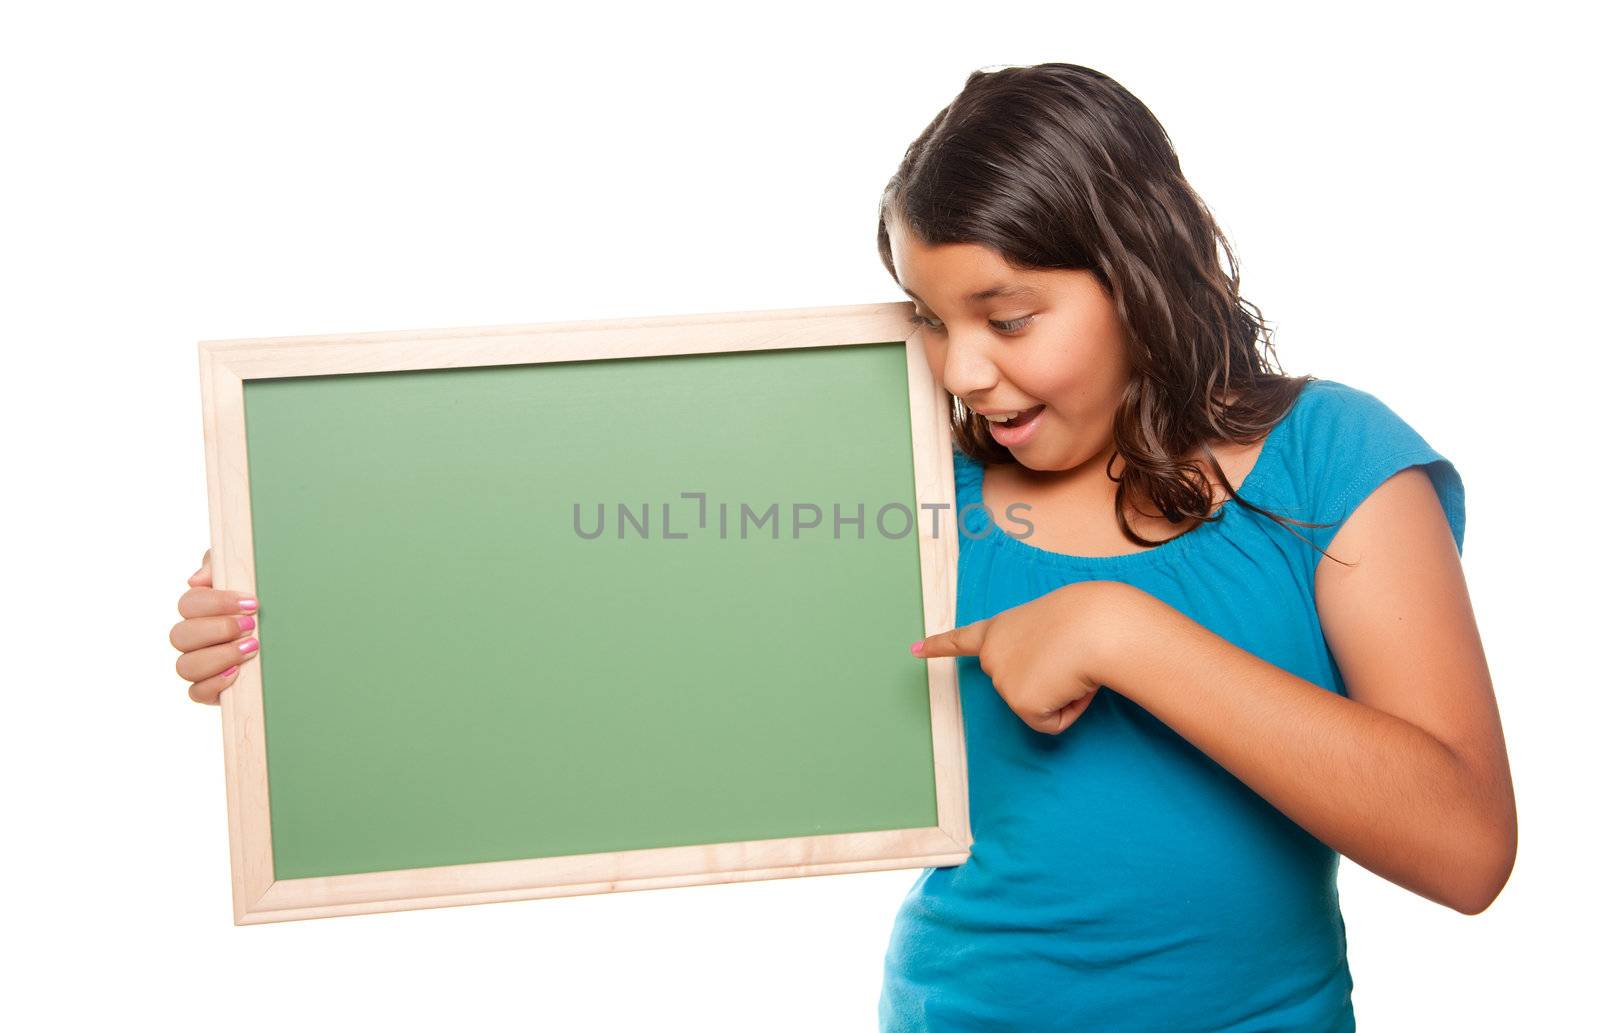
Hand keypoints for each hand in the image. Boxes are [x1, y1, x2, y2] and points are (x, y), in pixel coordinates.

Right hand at [169, 548, 260, 704]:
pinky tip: (238, 673)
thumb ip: (220, 567)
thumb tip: (196, 580)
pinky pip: (196, 693)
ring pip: (185, 666)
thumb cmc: (260, 604)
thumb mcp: (247, 576)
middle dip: (219, 630)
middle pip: (180, 635)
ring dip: (219, 656)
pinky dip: (214, 683)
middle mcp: (192, 638)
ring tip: (252, 648)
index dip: (217, 603)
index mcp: (198, 609)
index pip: (189, 604)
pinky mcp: (209, 689)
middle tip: (252, 626)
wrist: (290, 638)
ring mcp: (198, 664)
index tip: (252, 603)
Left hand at [913, 580, 1131, 734]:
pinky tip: (1073, 684)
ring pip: (1040, 707)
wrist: (1095, 626)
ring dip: (1063, 692)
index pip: (963, 639)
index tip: (914, 650)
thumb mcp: (1054, 625)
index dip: (939, 645)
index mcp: (999, 629)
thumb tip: (1054, 681)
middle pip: (1021, 687)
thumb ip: (1040, 651)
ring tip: (1073, 664)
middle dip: (1048, 681)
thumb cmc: (1087, 618)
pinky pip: (1051, 722)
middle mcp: (991, 655)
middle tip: (1067, 655)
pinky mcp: (1019, 703)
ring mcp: (1002, 681)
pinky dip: (1069, 709)